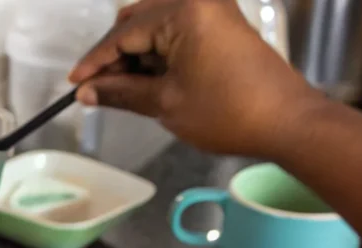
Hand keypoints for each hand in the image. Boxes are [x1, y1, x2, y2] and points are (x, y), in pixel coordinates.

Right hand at [69, 0, 322, 156]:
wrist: (286, 121)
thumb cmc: (228, 112)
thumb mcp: (164, 103)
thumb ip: (120, 92)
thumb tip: (87, 92)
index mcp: (183, 11)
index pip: (122, 34)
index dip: (94, 62)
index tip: (74, 85)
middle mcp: (198, 0)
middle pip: (136, 21)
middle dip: (114, 56)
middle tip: (97, 90)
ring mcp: (212, 9)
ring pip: (154, 26)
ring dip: (134, 56)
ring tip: (120, 91)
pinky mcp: (222, 24)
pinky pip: (176, 31)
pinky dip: (157, 54)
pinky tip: (145, 81)